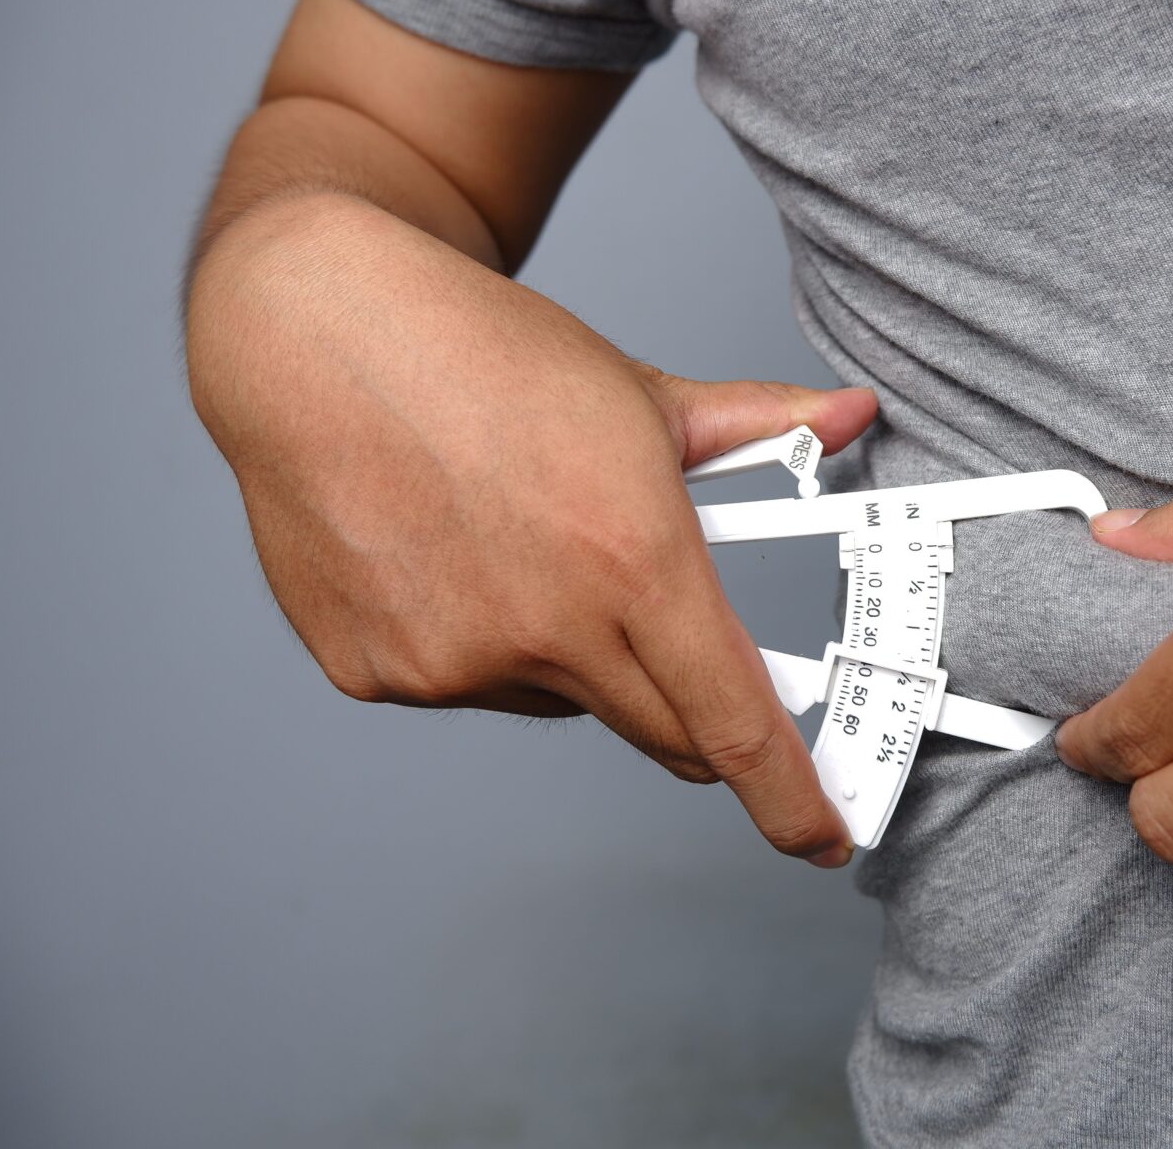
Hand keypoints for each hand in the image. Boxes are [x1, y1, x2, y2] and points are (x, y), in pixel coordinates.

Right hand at [188, 194, 876, 865]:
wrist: (317, 334)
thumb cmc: (485, 355)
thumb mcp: (642, 392)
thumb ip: (762, 426)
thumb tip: (855, 417)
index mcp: (633, 558)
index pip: (733, 720)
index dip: (787, 796)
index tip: (820, 837)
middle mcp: (547, 626)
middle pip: (662, 731)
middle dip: (694, 717)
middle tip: (688, 658)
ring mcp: (455, 660)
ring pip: (563, 700)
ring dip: (577, 657)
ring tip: (531, 548)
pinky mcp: (379, 674)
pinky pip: (470, 687)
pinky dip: (483, 644)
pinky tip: (452, 560)